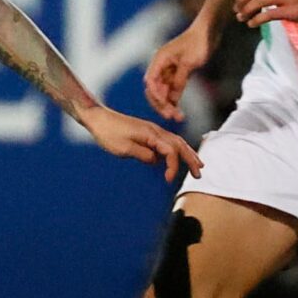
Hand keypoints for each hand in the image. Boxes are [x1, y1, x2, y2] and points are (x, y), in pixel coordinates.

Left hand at [80, 105, 202, 181]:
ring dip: (187, 153)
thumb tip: (156, 161)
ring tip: (197, 165)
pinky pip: (168, 141)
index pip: (170, 151)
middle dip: (191, 159)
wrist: (97, 117)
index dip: (173, 166)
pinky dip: (177, 149)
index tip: (168, 180)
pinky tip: (178, 157)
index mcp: (150, 134)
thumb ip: (142, 154)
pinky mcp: (147, 132)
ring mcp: (152, 130)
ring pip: (176, 141)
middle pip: (179, 144)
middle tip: (199, 174)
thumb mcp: (123, 148)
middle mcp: (155, 130)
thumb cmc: (108, 133)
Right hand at [143, 27, 211, 122]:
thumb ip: (179, 80)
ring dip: (168, 104)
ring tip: (178, 117)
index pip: (151, 81)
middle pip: (155, 89)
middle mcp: (161, 65)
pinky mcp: (178, 73)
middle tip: (170, 116)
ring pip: (164, 91)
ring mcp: (169, 70)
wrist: (208, 32)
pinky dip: (175, 99)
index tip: (166, 105)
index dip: (156, 95)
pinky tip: (180, 110)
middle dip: (161, 103)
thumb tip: (172, 98)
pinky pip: (173, 89)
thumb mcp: (189, 62)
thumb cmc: (198, 42)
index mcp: (160, 59)